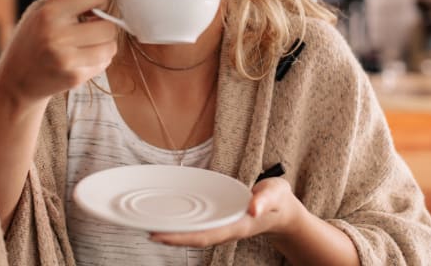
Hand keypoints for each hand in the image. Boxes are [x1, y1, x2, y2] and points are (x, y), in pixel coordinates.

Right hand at [0, 0, 117, 104]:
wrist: (15, 80)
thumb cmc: (31, 39)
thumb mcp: (42, 8)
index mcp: (49, 13)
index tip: (92, 6)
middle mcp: (57, 36)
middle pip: (108, 25)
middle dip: (103, 25)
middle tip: (91, 27)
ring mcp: (67, 59)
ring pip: (111, 46)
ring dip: (104, 44)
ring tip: (88, 43)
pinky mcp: (74, 78)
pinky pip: (105, 63)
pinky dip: (99, 59)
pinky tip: (82, 58)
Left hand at [149, 177, 297, 247]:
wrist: (283, 211)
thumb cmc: (278, 200)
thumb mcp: (275, 193)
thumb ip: (265, 199)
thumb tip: (252, 207)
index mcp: (237, 226)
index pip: (204, 235)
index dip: (180, 237)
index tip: (159, 235)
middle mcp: (227, 229)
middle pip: (194, 237)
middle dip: (171, 236)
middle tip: (146, 229)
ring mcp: (224, 226)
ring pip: (195, 233)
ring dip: (175, 231)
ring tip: (152, 224)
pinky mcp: (222, 220)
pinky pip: (200, 225)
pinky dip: (184, 223)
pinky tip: (172, 217)